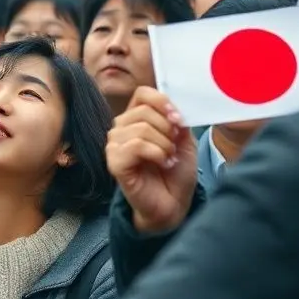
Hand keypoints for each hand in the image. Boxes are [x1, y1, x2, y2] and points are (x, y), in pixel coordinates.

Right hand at [106, 86, 197, 233]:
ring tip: (169, 158)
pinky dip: (157, 154)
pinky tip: (163, 164)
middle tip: (175, 146)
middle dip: (167, 129)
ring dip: (164, 145)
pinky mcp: (114, 162)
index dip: (162, 101)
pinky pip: (136, 146)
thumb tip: (174, 108)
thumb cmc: (175, 173)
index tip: (178, 119)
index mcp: (136, 119)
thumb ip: (177, 121)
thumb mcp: (184, 141)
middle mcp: (121, 129)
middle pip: (144, 111)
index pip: (143, 94)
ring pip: (142, 128)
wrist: (173, 204)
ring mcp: (115, 145)